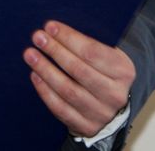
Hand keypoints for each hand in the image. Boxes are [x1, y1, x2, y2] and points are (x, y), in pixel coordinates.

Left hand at [23, 21, 134, 137]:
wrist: (114, 109)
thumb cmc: (105, 73)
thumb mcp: (109, 56)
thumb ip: (90, 44)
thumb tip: (58, 29)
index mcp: (124, 71)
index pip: (92, 52)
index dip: (69, 38)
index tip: (51, 26)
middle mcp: (115, 94)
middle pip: (79, 70)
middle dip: (55, 51)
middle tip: (38, 37)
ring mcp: (101, 113)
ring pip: (68, 90)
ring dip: (46, 70)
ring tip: (31, 55)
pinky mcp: (87, 127)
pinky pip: (61, 108)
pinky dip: (45, 91)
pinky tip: (35, 76)